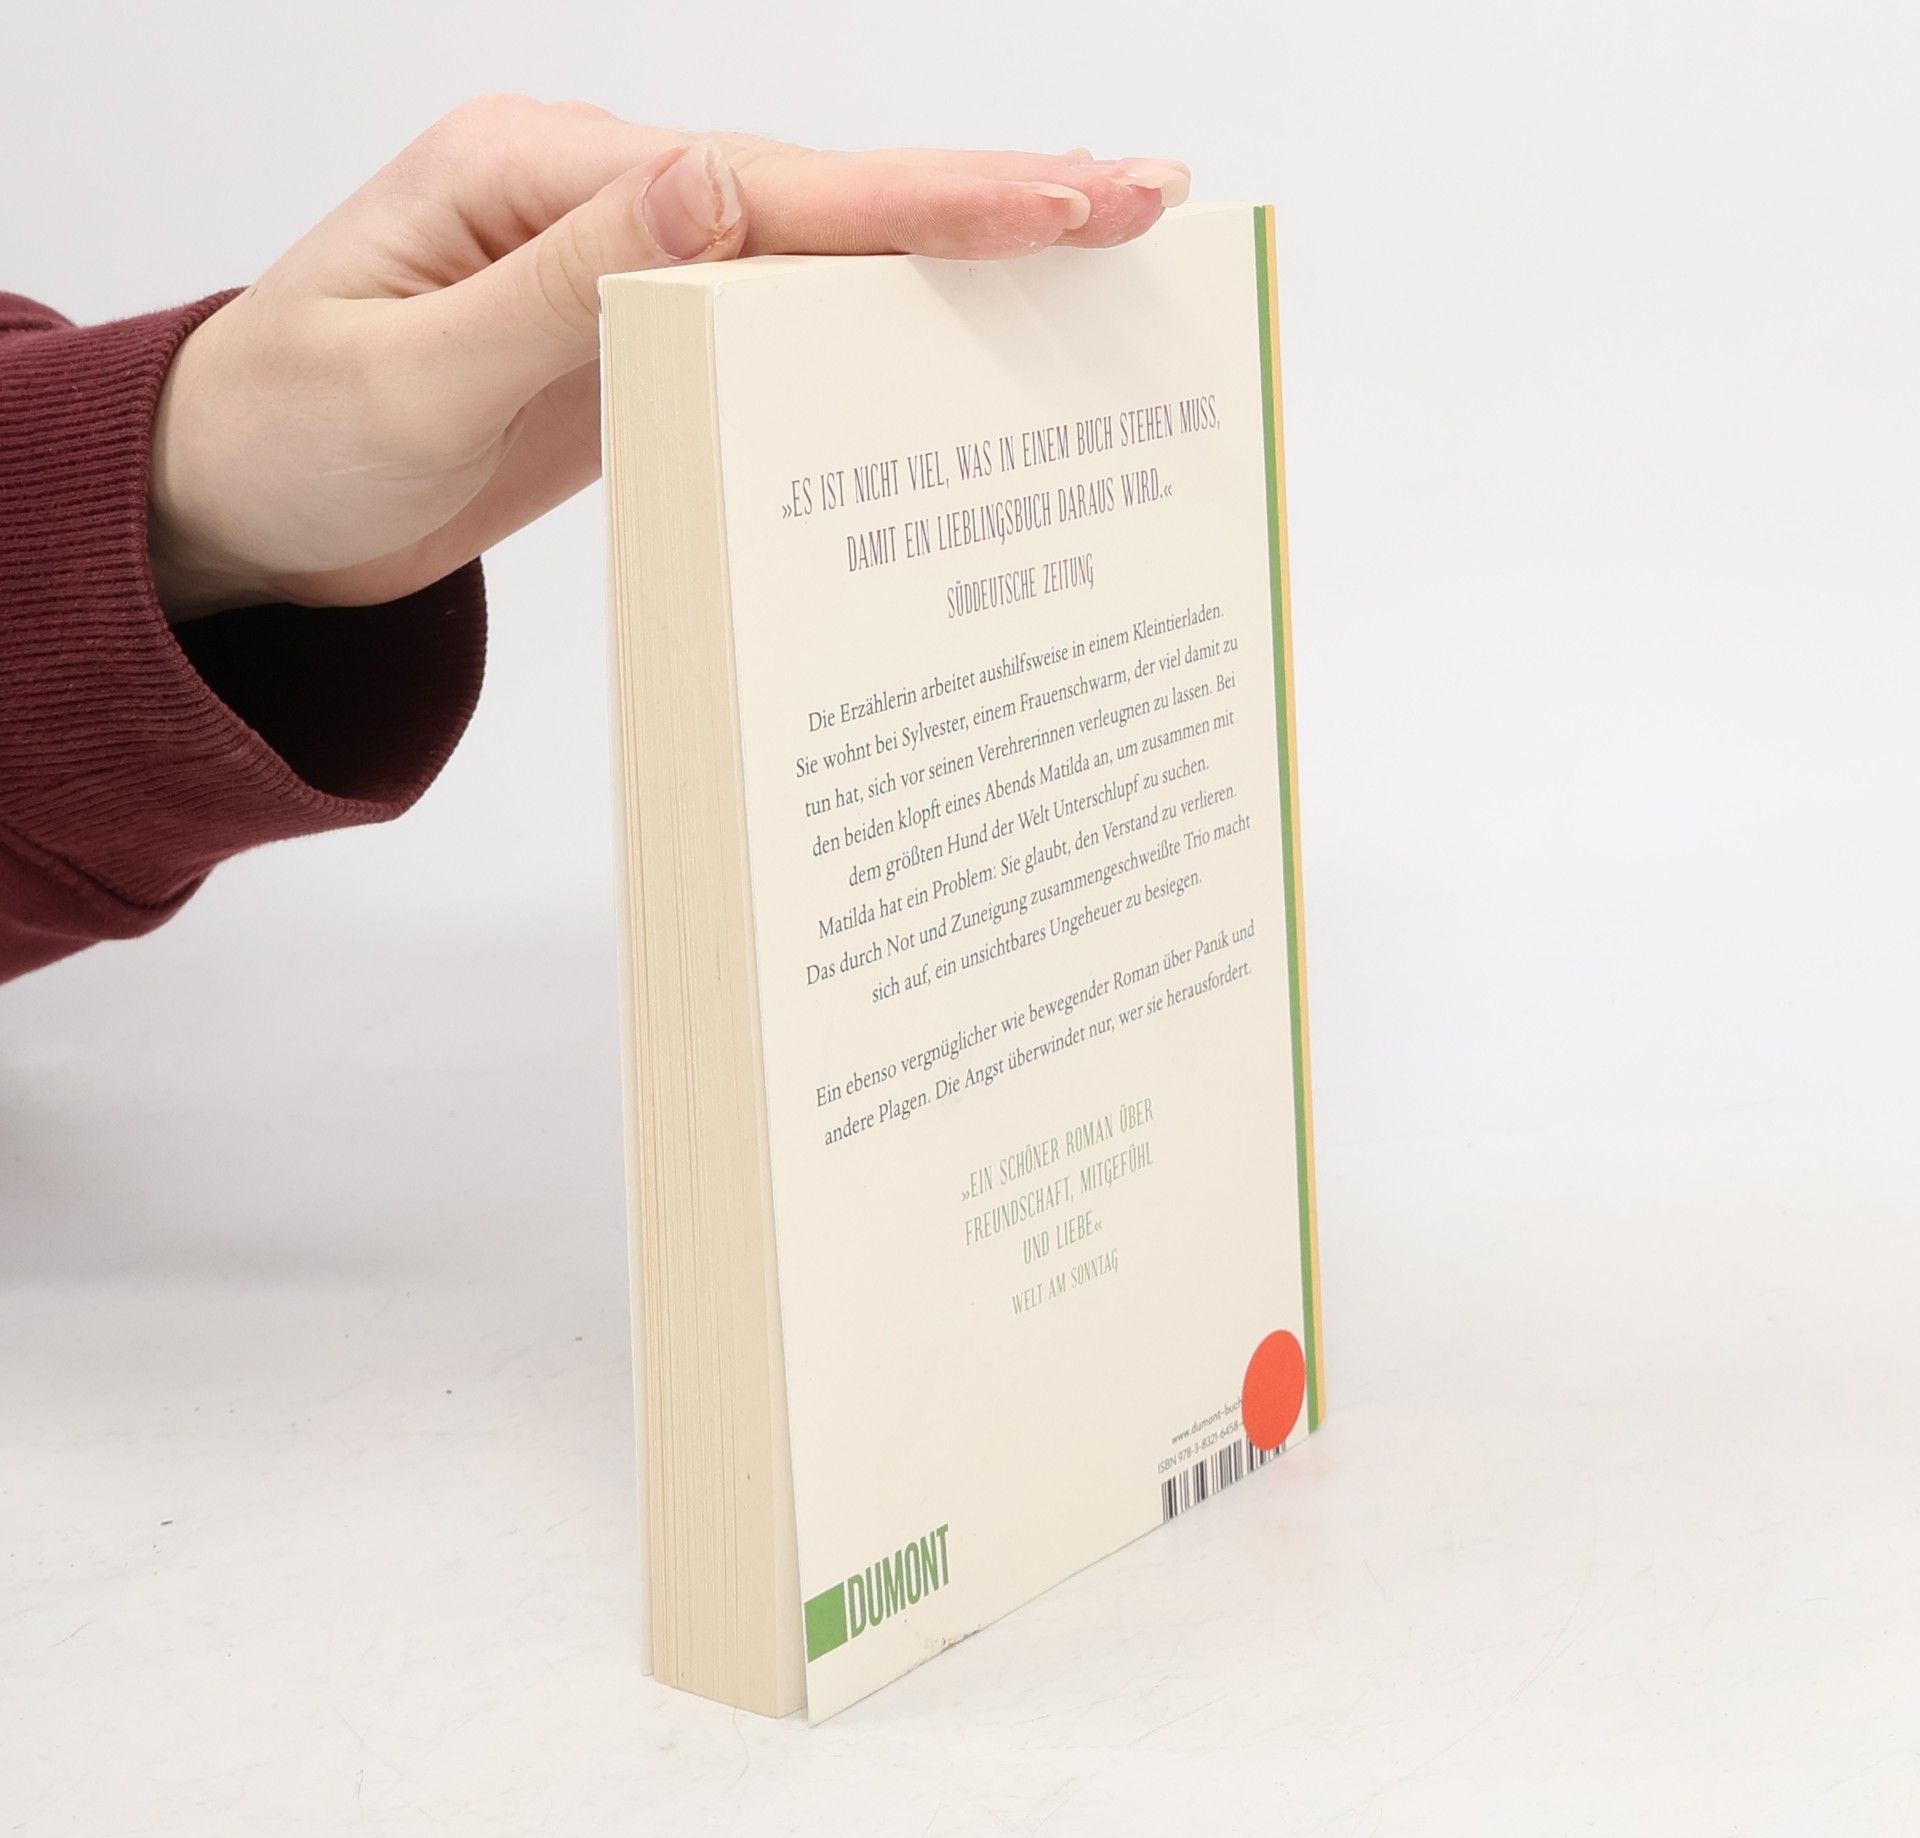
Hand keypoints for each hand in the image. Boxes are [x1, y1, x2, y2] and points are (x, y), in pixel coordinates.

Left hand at [146, 98, 1189, 620]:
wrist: (234, 510)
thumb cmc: (286, 436)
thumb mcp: (409, 366)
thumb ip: (563, 279)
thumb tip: (719, 182)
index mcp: (542, 176)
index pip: (768, 186)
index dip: (918, 201)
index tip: (1055, 202)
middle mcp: (600, 203)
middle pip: (823, 199)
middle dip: (985, 201)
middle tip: (1144, 195)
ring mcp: (625, 274)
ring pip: (818, 260)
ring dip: (951, 260)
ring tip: (1090, 253)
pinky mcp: (634, 348)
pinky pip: (775, 335)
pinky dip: (874, 332)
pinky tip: (952, 343)